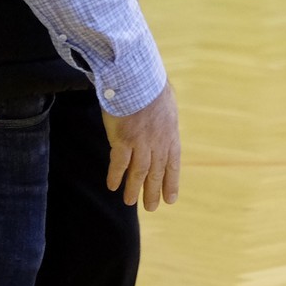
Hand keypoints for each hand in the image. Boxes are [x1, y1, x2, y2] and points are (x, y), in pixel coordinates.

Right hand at [103, 83, 180, 210]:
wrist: (137, 77)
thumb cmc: (150, 84)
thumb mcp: (167, 101)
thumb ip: (164, 116)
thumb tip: (165, 117)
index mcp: (170, 133)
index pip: (173, 164)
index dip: (171, 182)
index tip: (170, 198)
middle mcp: (158, 142)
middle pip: (156, 172)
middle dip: (153, 191)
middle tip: (151, 207)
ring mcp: (141, 143)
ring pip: (138, 173)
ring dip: (134, 189)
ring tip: (130, 203)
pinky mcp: (123, 140)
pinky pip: (119, 164)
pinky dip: (116, 176)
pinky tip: (112, 186)